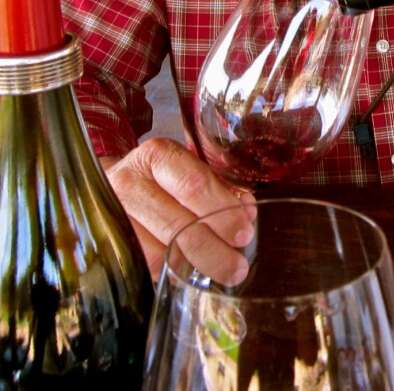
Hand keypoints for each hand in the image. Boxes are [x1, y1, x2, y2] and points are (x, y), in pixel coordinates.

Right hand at [101, 138, 253, 280]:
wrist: (110, 184)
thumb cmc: (160, 176)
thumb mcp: (187, 167)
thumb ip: (218, 187)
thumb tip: (247, 213)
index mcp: (157, 156)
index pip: (194, 185)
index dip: (223, 211)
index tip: (244, 233)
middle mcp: (130, 183)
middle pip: (179, 224)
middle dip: (214, 250)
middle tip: (238, 267)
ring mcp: (113, 217)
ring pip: (161, 252)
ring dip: (196, 267)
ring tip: (222, 274)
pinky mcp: (108, 245)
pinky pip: (146, 267)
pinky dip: (174, 274)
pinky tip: (193, 276)